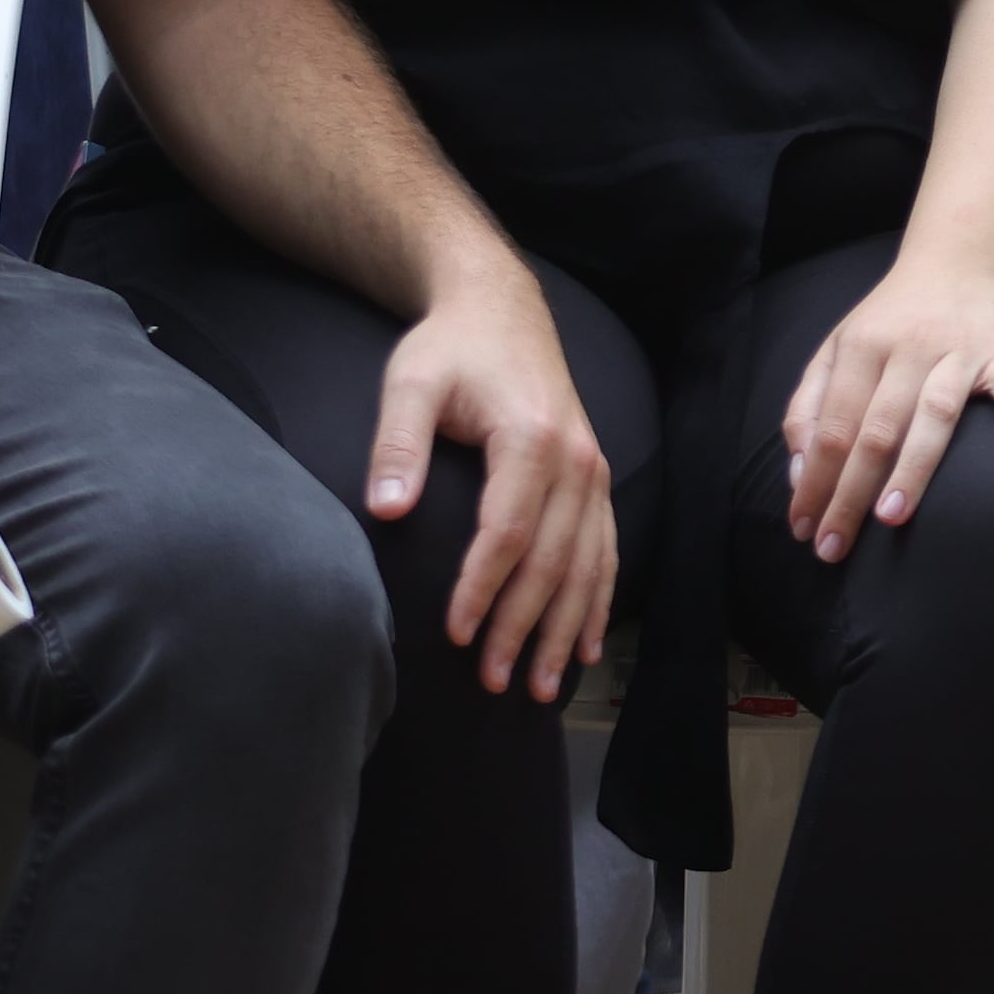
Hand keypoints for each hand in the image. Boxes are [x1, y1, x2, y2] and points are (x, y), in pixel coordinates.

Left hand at [366, 269, 615, 700]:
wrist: (500, 307)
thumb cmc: (450, 348)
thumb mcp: (410, 382)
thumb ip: (397, 445)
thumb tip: (387, 511)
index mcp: (532, 437)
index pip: (508, 531)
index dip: (484, 588)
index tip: (457, 636)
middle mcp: (576, 458)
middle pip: (552, 560)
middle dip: (524, 626)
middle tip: (493, 682)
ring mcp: (594, 468)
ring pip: (587, 564)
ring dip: (565, 628)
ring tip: (539, 687)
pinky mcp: (595, 476)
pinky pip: (606, 548)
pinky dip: (597, 600)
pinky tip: (583, 644)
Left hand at [781, 252, 993, 554]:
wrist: (958, 265)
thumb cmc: (890, 322)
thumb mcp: (837, 350)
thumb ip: (808, 406)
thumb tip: (799, 471)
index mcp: (861, 347)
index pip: (832, 425)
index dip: (815, 479)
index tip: (804, 528)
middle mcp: (908, 348)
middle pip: (875, 429)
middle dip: (851, 491)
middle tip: (835, 546)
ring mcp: (958, 351)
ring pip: (934, 413)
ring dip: (913, 465)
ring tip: (892, 516)